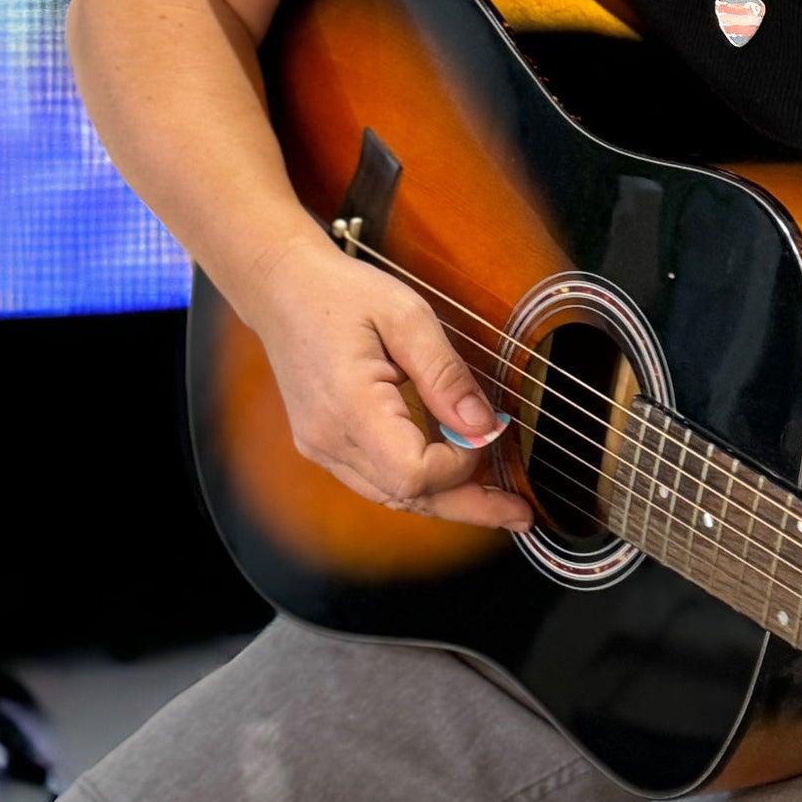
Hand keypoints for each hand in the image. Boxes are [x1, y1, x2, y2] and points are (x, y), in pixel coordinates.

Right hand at [249, 239, 534, 532]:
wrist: (282, 289)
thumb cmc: (341, 293)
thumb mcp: (407, 315)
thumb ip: (446, 374)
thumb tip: (482, 426)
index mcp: (349, 406)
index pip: (413, 473)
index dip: (459, 464)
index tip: (486, 431)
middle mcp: (329, 439)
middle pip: (407, 498)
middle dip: (468, 505)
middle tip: (518, 512)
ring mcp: (321, 447)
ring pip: (392, 497)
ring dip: (446, 500)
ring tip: (495, 500)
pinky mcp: (323, 445)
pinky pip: (376, 480)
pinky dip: (417, 483)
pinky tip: (449, 474)